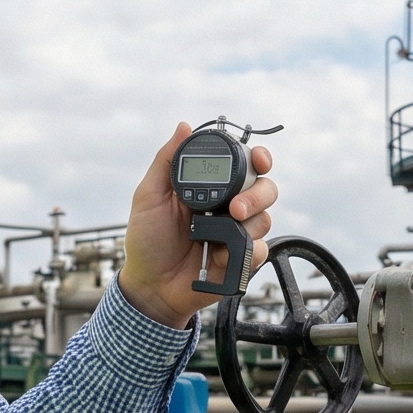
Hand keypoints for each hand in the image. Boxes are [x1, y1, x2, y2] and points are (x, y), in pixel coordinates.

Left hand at [117, 123, 278, 327]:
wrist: (150, 286)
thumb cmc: (147, 242)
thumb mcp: (149, 196)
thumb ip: (166, 160)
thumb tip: (183, 126)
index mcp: (210, 187)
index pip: (244, 165)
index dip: (258, 158)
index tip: (259, 159)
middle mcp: (228, 207)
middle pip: (265, 188)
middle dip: (258, 194)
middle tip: (236, 208)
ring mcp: (237, 233)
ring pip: (266, 218)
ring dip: (250, 224)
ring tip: (223, 235)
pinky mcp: (242, 259)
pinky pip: (261, 250)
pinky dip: (246, 252)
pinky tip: (221, 257)